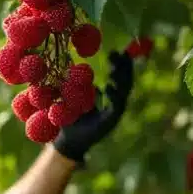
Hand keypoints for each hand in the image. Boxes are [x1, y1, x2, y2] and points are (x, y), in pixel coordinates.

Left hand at [53, 50, 134, 164]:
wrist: (67, 142)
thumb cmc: (70, 119)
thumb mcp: (73, 97)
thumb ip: (78, 85)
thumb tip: (77, 69)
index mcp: (110, 99)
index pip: (120, 79)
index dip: (121, 65)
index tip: (117, 51)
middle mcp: (115, 106)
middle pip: (125, 83)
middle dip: (124, 68)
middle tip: (120, 53)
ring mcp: (114, 115)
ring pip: (123, 94)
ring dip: (121, 79)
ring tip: (115, 66)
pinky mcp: (110, 123)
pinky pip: (115, 108)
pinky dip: (113, 96)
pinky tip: (108, 85)